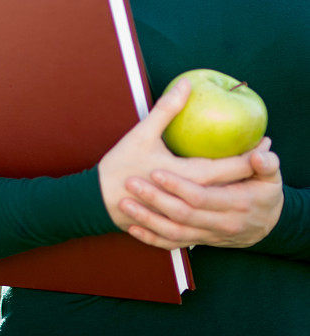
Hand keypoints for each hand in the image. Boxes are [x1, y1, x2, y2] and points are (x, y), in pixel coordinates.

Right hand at [98, 78, 261, 230]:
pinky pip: (206, 212)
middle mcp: (192, 197)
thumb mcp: (142, 134)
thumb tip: (185, 84)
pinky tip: (227, 193)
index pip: (229, 168)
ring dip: (239, 185)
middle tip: (266, 151)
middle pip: (232, 185)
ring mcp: (186, 211)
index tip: (266, 142)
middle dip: (251, 168)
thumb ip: (166, 109)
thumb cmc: (120, 166)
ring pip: (221, 200)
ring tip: (253, 170)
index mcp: (188, 177)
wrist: (98, 200)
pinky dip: (220, 202)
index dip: (251, 156)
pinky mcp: (178, 219)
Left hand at [119, 144, 283, 249]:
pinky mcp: (197, 239)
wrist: (267, 224)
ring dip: (147, 219)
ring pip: (172, 231)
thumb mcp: (271, 178)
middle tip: (131, 182)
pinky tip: (132, 226)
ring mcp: (207, 235)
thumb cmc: (265, 193)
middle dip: (155, 199)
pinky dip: (151, 238)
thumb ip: (265, 164)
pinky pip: (171, 244)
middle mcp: (219, 224)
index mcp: (234, 204)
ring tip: (125, 202)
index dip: (178, 186)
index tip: (155, 171)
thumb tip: (261, 152)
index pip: (200, 196)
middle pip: (181, 214)